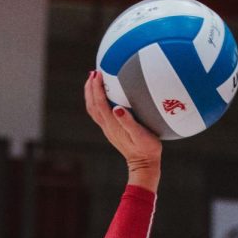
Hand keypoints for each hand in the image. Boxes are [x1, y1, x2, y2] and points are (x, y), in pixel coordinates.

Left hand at [84, 70, 161, 191]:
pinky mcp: (112, 131)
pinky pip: (99, 113)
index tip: (98, 73)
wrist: (144, 165)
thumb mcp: (141, 135)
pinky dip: (96, 101)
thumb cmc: (147, 149)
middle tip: (93, 72)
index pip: (100, 102)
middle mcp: (107, 126)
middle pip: (92, 104)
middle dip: (90, 87)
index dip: (97, 87)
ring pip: (93, 109)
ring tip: (93, 81)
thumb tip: (116, 108)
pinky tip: (103, 97)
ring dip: (90, 94)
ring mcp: (108, 129)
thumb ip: (128, 122)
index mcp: (113, 124)